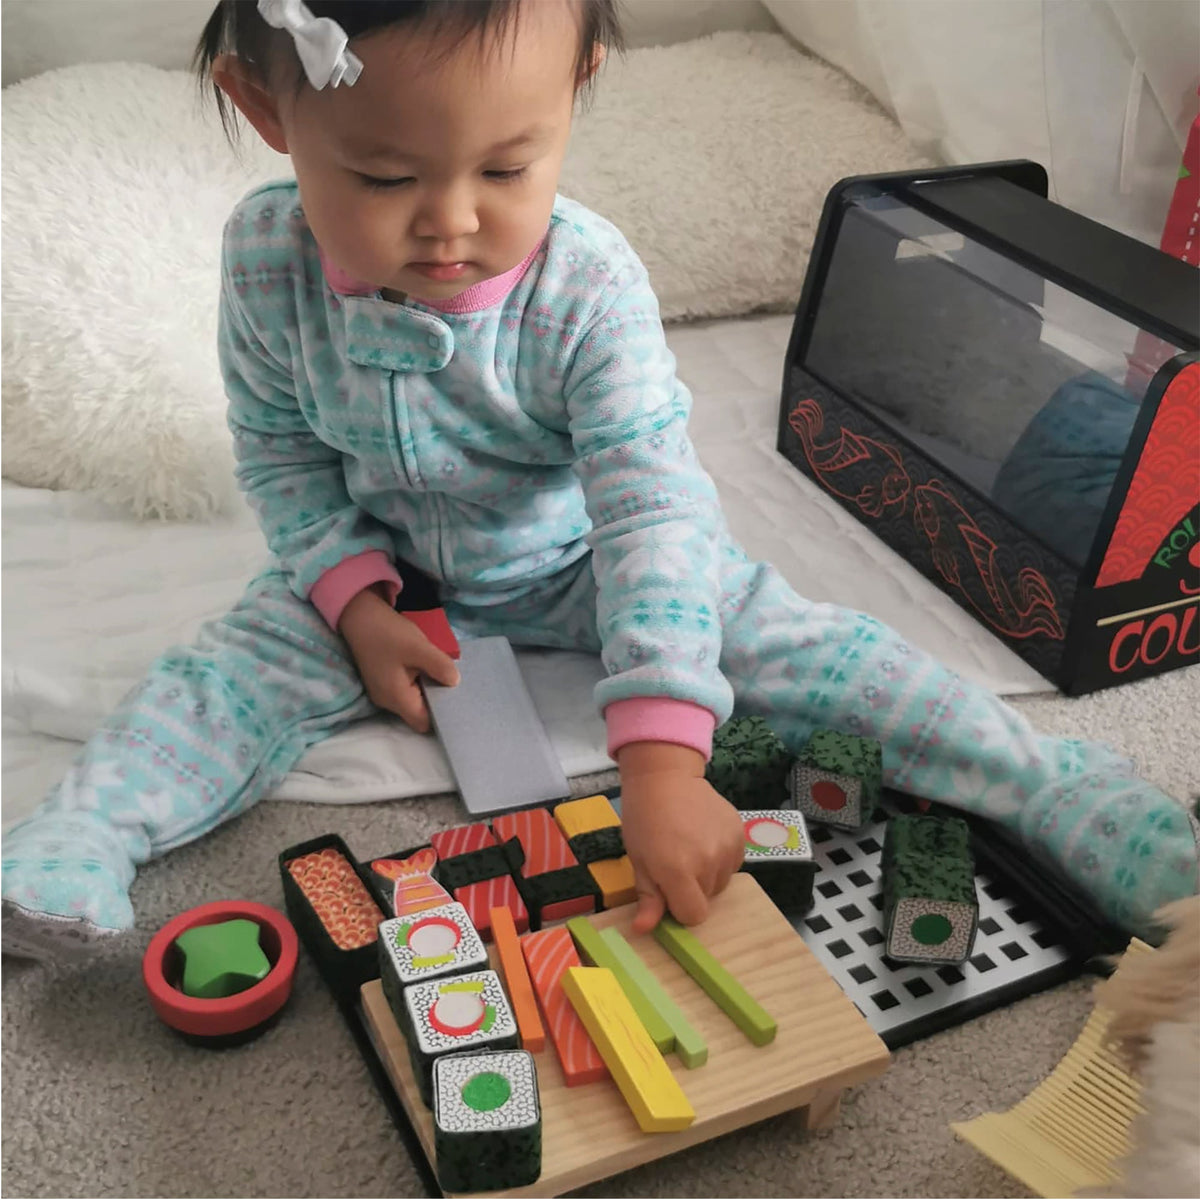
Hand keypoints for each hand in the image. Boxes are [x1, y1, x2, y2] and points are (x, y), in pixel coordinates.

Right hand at [338, 587, 458, 732]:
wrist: (360, 617)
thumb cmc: (389, 633)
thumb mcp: (419, 648)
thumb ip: (439, 666)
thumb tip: (455, 682)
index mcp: (396, 698)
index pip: (423, 723)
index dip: (441, 714)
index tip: (456, 699)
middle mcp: (387, 702)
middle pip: (418, 713)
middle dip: (435, 700)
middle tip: (452, 682)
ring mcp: (382, 693)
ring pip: (412, 701)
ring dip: (426, 689)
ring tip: (440, 672)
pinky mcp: (382, 682)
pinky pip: (405, 690)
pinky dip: (417, 682)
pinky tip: (425, 667)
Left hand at [618, 743, 745, 933]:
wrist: (665, 777)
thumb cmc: (643, 820)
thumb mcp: (638, 860)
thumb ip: (648, 897)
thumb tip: (644, 930)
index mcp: (678, 871)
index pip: (694, 916)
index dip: (680, 908)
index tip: (669, 890)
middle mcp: (708, 862)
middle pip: (707, 899)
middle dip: (692, 888)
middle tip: (675, 860)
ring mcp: (728, 847)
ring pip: (721, 882)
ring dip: (708, 873)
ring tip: (690, 846)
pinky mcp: (740, 833)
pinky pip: (733, 862)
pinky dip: (720, 857)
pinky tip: (704, 836)